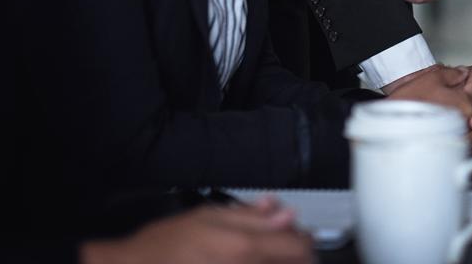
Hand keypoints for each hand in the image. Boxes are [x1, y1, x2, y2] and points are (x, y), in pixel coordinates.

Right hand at [81, 198, 312, 263]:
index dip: (304, 241)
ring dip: (278, 263)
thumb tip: (288, 212)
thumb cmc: (166, 244)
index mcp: (244, 247)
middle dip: (294, 257)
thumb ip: (251, 216)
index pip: (301, 247)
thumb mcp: (208, 216)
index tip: (294, 236)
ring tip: (259, 256)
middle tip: (280, 249)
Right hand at [383, 65, 471, 150]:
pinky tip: (460, 135)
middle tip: (470, 102)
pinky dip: (470, 144)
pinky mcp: (453, 155)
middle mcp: (467, 124)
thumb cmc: (407, 102)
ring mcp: (461, 141)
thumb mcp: (432, 78)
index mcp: (465, 104)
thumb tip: (464, 73)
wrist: (388, 124)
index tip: (467, 81)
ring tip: (467, 120)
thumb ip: (454, 74)